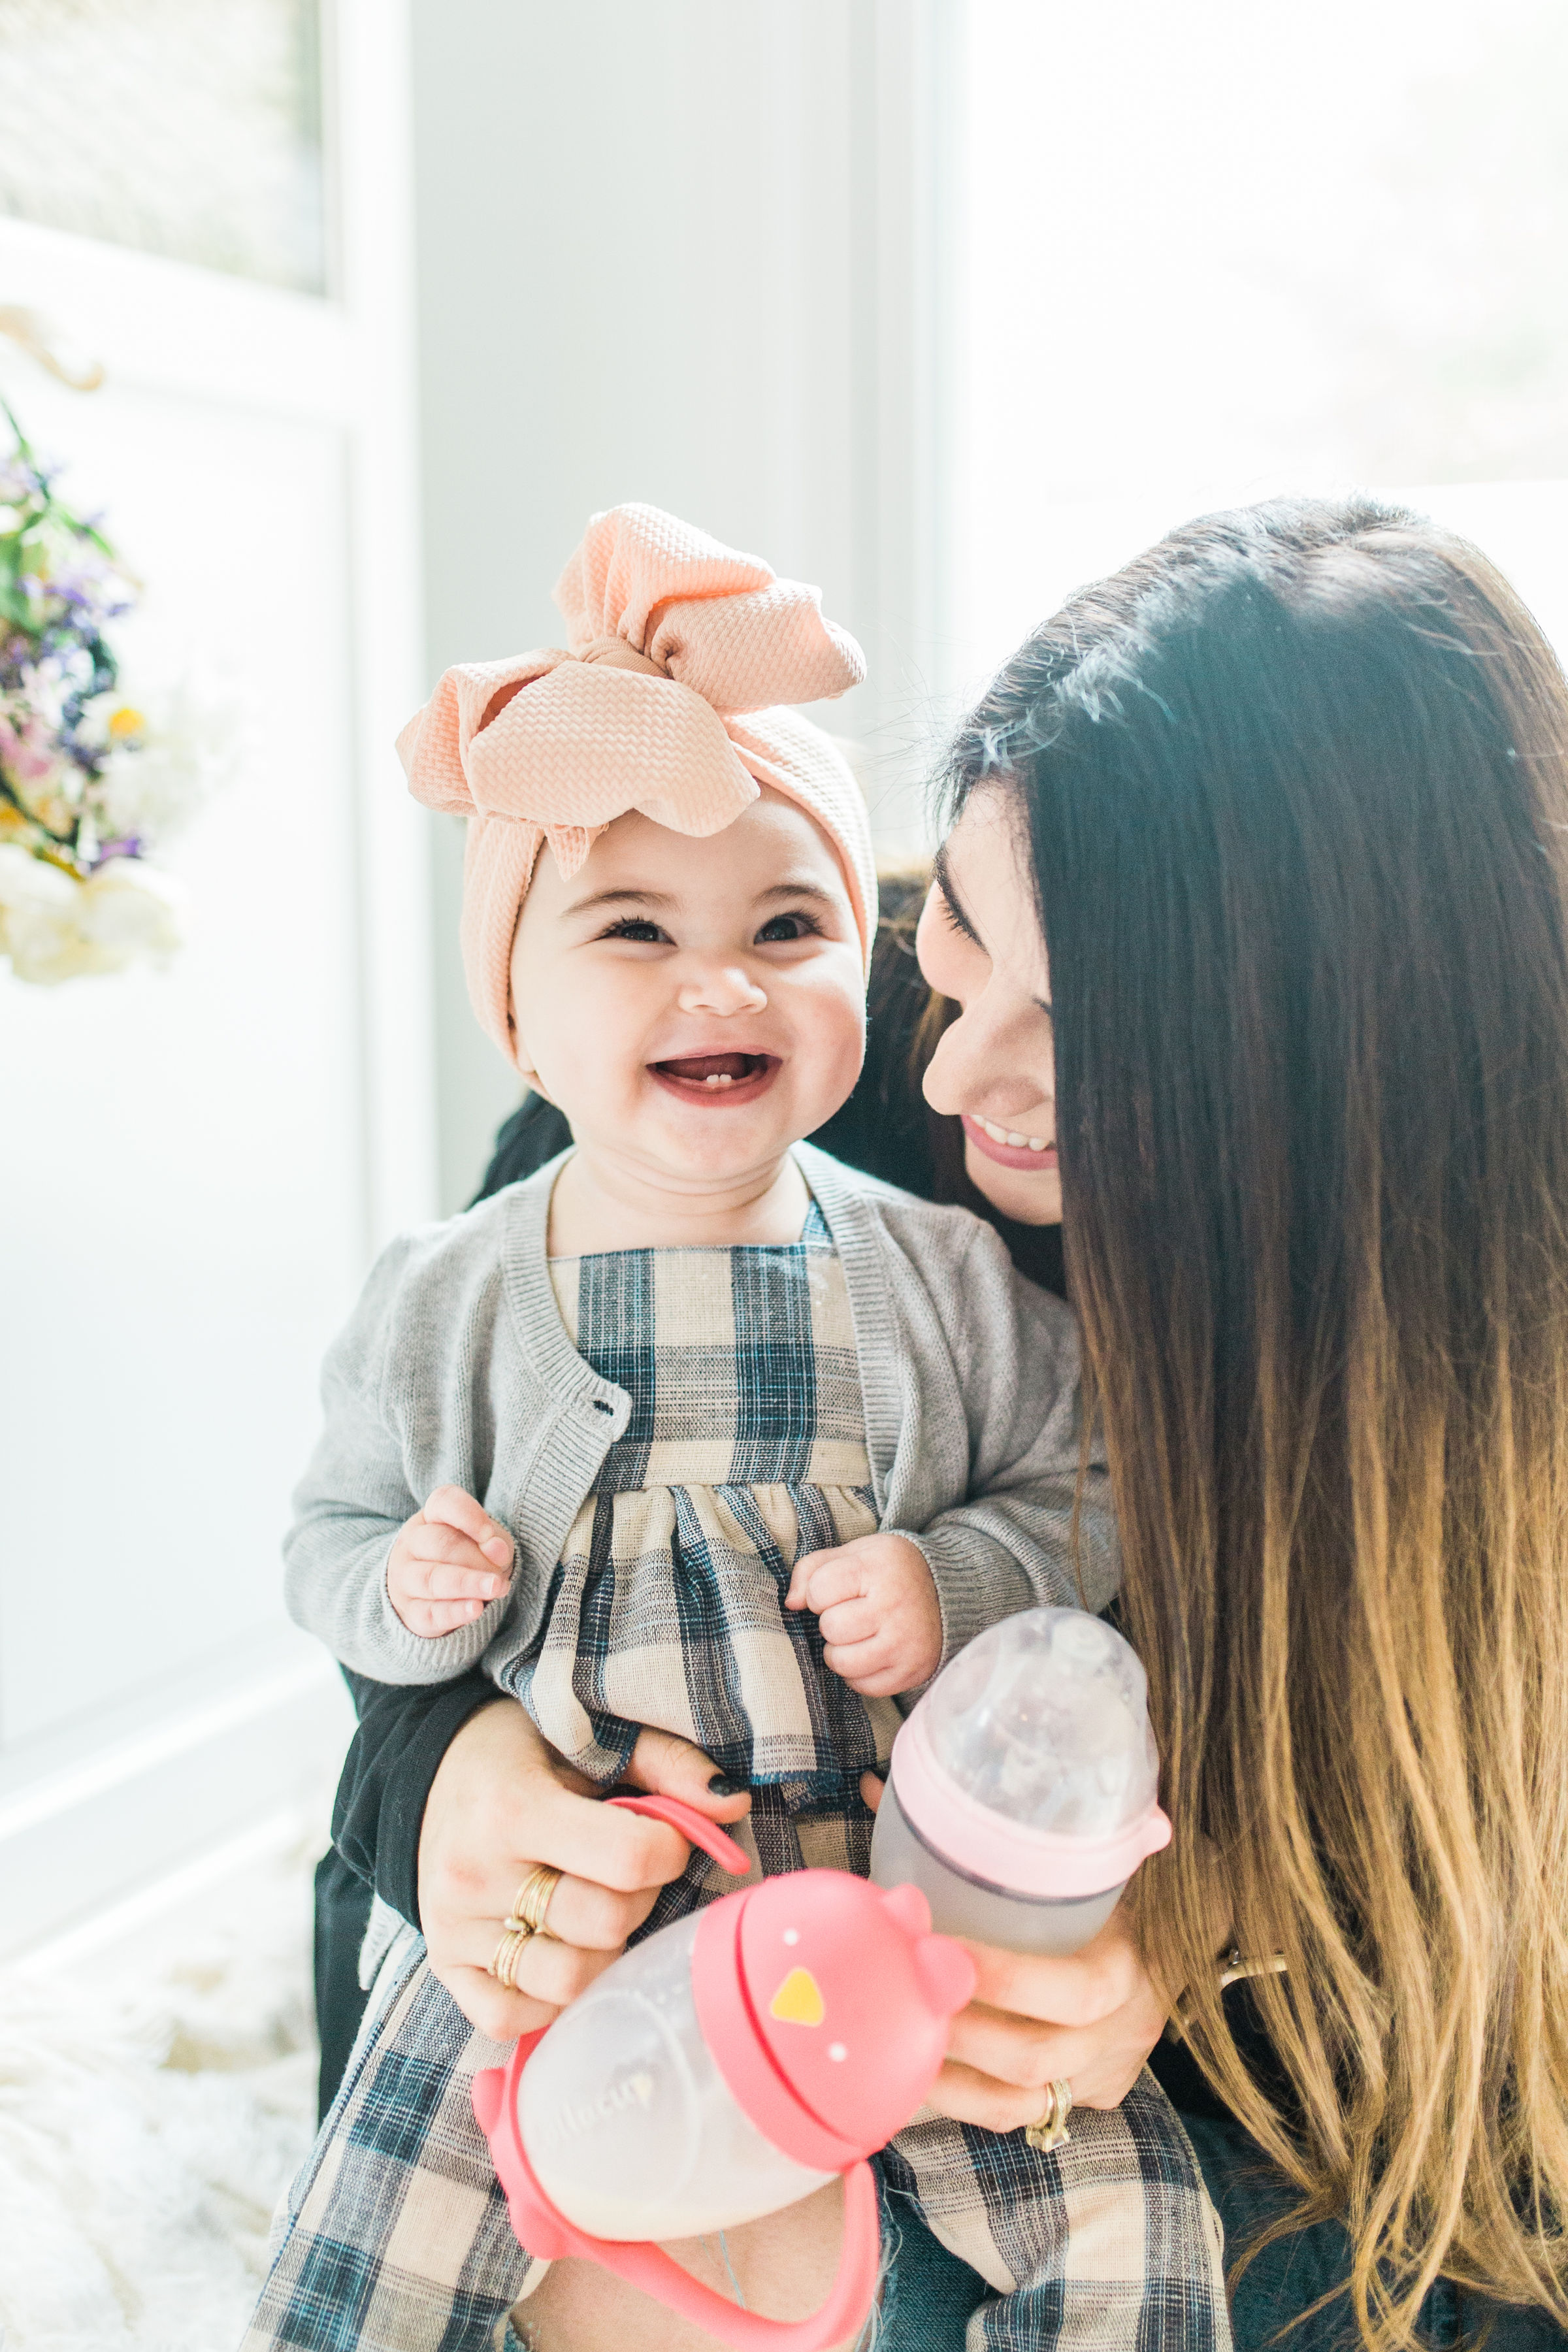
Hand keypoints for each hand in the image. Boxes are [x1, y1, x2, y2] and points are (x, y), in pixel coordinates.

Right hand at [387, 1485, 514, 1636]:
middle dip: (476, 1558)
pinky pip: (430, 1612)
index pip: (443, 1502)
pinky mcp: (409, 1611)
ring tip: (495, 1588)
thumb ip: (495, 1540)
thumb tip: (497, 1549)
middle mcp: (412, 1543)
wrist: (434, 1594)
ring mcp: (405, 1578)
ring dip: (467, 1584)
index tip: (489, 1534)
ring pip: (432, 1579)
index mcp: (430, 1516)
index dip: (467, 1515)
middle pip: (440, 1544)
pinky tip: (476, 1609)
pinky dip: (455, 1611)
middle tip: (500, 1573)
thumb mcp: (486, 1541)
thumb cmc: (468, 1556)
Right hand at [419, 1702, 750, 2038]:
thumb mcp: (589, 1737)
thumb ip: (665, 1763)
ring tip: (594, 1906)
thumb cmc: (522, 1753)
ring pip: (569, 1981)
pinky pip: (514, 2019)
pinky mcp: (443, 1968)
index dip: (670, 1848)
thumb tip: (733, 1802)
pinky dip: (551, 1996)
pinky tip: (560, 1946)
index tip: (662, 1834)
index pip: (629, 1859)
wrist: (427, 1776)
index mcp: (512, 1808)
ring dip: (603, 1949)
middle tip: (628, 1869)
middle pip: (606, 1924)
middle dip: (640, 1897)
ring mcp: (455, 1930)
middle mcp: (474, 1875)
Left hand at [785, 1531, 942, 1695]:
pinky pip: (863, 1686)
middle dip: (832, 1622)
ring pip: (842, 1663)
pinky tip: (871, 1652)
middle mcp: (895, 1606)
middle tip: (852, 1613)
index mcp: (879, 1568)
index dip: (819, 1593)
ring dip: (840, 1651)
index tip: (839, 1590)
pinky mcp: (913, 1671)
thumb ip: (812, 1569)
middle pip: (831, 1628)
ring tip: (857, 1635)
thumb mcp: (854, 1553)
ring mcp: (906, 1643)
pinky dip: (859, 1674)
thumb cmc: (889, 1571)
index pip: (818, 1591)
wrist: (947, 1590)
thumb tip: (790, 1604)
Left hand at [860, 1769, 1169, 2120]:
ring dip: (947, 2075)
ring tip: (891, 2037)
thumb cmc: (1115, 1885)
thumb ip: (998, 1824)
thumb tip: (877, 1782)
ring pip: (1016, 2103)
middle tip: (897, 1995)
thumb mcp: (1086, 1853)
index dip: (1005, 1980)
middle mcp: (1118, 2033)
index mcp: (1130, 1968)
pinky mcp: (1078, 2101)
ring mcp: (1098, 2076)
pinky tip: (913, 2071)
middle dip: (957, 2032)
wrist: (1178, 1946)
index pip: (1074, 1992)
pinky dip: (959, 2097)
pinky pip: (1013, 2116)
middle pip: (1032, 2057)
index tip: (938, 1948)